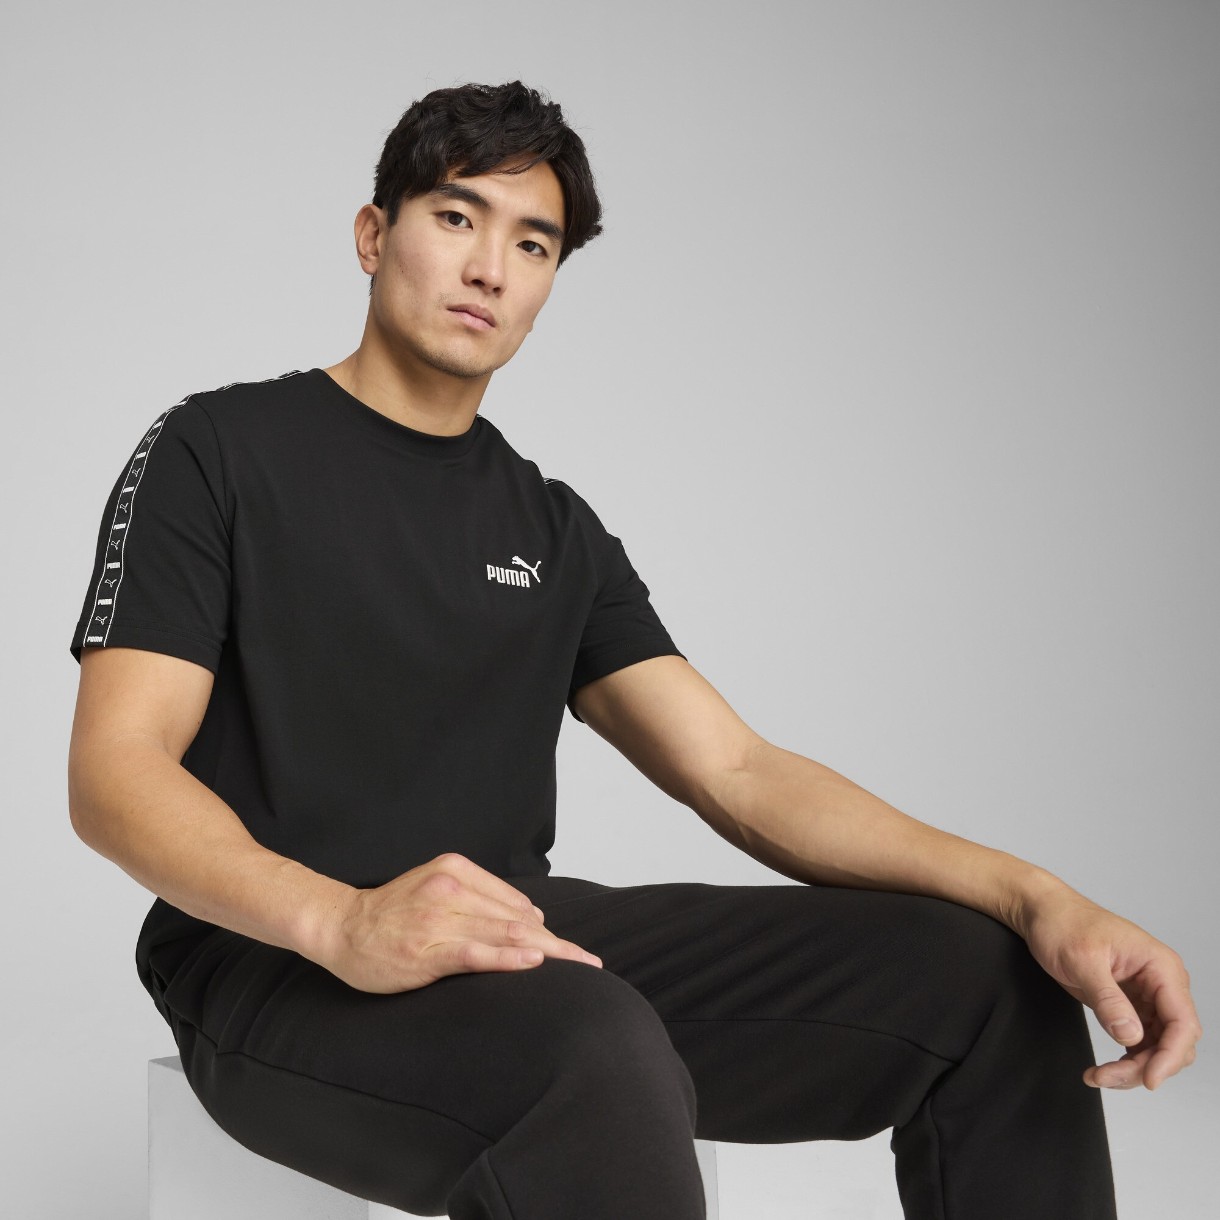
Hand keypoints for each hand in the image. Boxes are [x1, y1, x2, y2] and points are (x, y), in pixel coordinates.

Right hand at [316, 852, 603, 993]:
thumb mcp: (437, 889)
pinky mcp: (427, 947)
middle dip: (558, 944)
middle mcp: (451, 888)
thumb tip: (530, 918)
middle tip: (591, 963)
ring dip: (547, 952)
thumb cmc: (392, 915)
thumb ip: (480, 899)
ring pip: (504, 934)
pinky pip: (476, 952)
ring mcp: (439, 917)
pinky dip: (508, 957)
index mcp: (456, 870)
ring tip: (577, 966)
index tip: (576, 950)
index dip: (548, 930)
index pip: (515, 904)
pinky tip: (534, 961)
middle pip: (518, 920)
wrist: (341, 927)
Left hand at [1016, 882, 1201, 1090]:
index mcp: (1160, 967)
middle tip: (1107, 1077)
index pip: (1182, 1022)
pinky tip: (1103, 1069)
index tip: (1149, 1079)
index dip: (1170, 1056)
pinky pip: (1141, 1042)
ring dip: (1135, 1069)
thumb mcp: (1082, 960)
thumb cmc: (1063, 924)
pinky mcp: (1130, 1005)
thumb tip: (1131, 1036)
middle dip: (1147, 1066)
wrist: (1042, 913)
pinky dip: (1127, 1060)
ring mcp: (1148, 995)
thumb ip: (1108, 999)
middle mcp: (1161, 983)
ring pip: (1158, 1048)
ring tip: (1098, 1076)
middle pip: (1174, 1041)